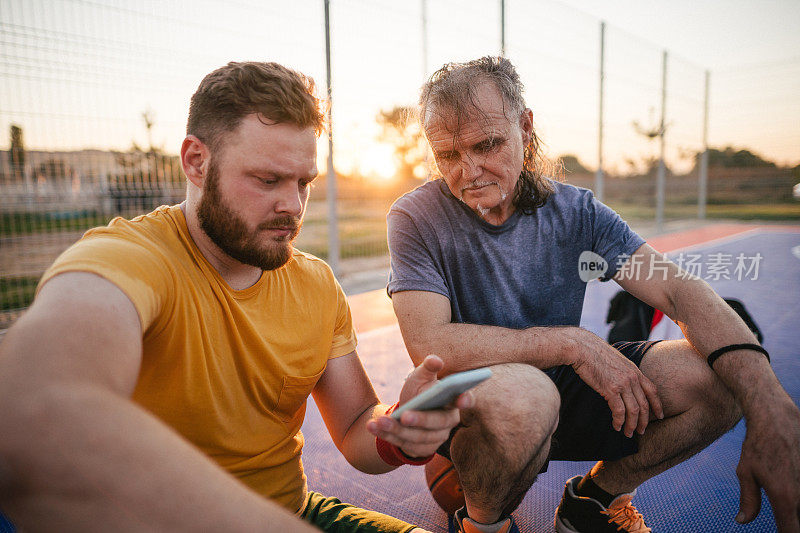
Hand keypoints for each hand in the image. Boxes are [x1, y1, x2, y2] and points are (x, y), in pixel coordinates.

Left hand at [366, 355, 471, 458]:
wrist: (407, 411)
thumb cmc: (419, 390)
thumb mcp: (421, 376)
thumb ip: (428, 367)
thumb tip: (435, 360)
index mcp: (453, 401)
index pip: (465, 400)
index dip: (466, 400)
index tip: (463, 399)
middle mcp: (448, 422)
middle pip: (437, 423)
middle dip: (420, 419)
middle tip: (404, 416)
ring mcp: (436, 438)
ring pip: (418, 437)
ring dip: (397, 430)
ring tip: (380, 421)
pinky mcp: (421, 449)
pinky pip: (404, 445)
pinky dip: (387, 436)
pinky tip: (373, 427)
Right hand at [568, 329, 663, 437]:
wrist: (582, 348)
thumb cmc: (594, 352)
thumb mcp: (616, 360)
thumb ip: (623, 371)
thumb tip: (623, 382)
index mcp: (635, 370)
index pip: (653, 391)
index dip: (658, 405)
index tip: (660, 416)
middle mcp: (632, 377)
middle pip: (645, 405)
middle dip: (644, 421)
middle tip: (641, 431)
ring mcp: (623, 383)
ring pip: (634, 411)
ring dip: (632, 425)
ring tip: (628, 433)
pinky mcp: (610, 389)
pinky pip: (619, 411)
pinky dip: (619, 421)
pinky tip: (616, 426)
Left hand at [735, 399, 799, 531]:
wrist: (777, 417)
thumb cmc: (757, 444)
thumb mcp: (746, 472)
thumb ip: (748, 500)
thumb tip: (742, 520)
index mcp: (785, 497)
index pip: (792, 532)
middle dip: (793, 523)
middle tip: (784, 519)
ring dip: (797, 507)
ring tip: (785, 494)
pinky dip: (799, 494)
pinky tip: (791, 484)